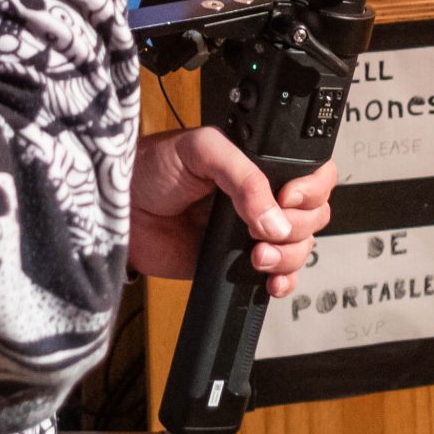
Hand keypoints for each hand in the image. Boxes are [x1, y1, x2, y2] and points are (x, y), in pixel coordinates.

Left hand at [129, 127, 335, 299]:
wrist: (120, 210)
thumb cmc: (153, 167)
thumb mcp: (202, 150)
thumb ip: (242, 175)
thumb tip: (274, 217)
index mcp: (260, 165)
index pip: (311, 175)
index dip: (312, 189)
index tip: (289, 198)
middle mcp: (262, 198)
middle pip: (312, 215)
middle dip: (298, 227)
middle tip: (265, 230)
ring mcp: (250, 233)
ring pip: (299, 249)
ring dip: (289, 257)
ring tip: (257, 255)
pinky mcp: (236, 264)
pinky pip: (276, 277)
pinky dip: (282, 282)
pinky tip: (270, 280)